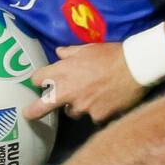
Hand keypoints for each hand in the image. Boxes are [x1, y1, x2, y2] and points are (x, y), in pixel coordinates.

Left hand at [24, 42, 146, 122]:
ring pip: (73, 112)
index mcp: (63, 71)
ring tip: (91, 97)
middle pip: (43, 105)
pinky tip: (108, 103)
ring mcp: (82, 105)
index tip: (40, 84)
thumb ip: (70, 53)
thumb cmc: (111, 54)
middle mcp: (68, 90)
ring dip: (77, 106)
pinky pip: (94, 116)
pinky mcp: (97, 116)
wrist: (135, 67)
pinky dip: (98, 111)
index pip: (38, 78)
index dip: (39, 80)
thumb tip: (59, 52)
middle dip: (34, 111)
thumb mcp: (88, 48)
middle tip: (29, 114)